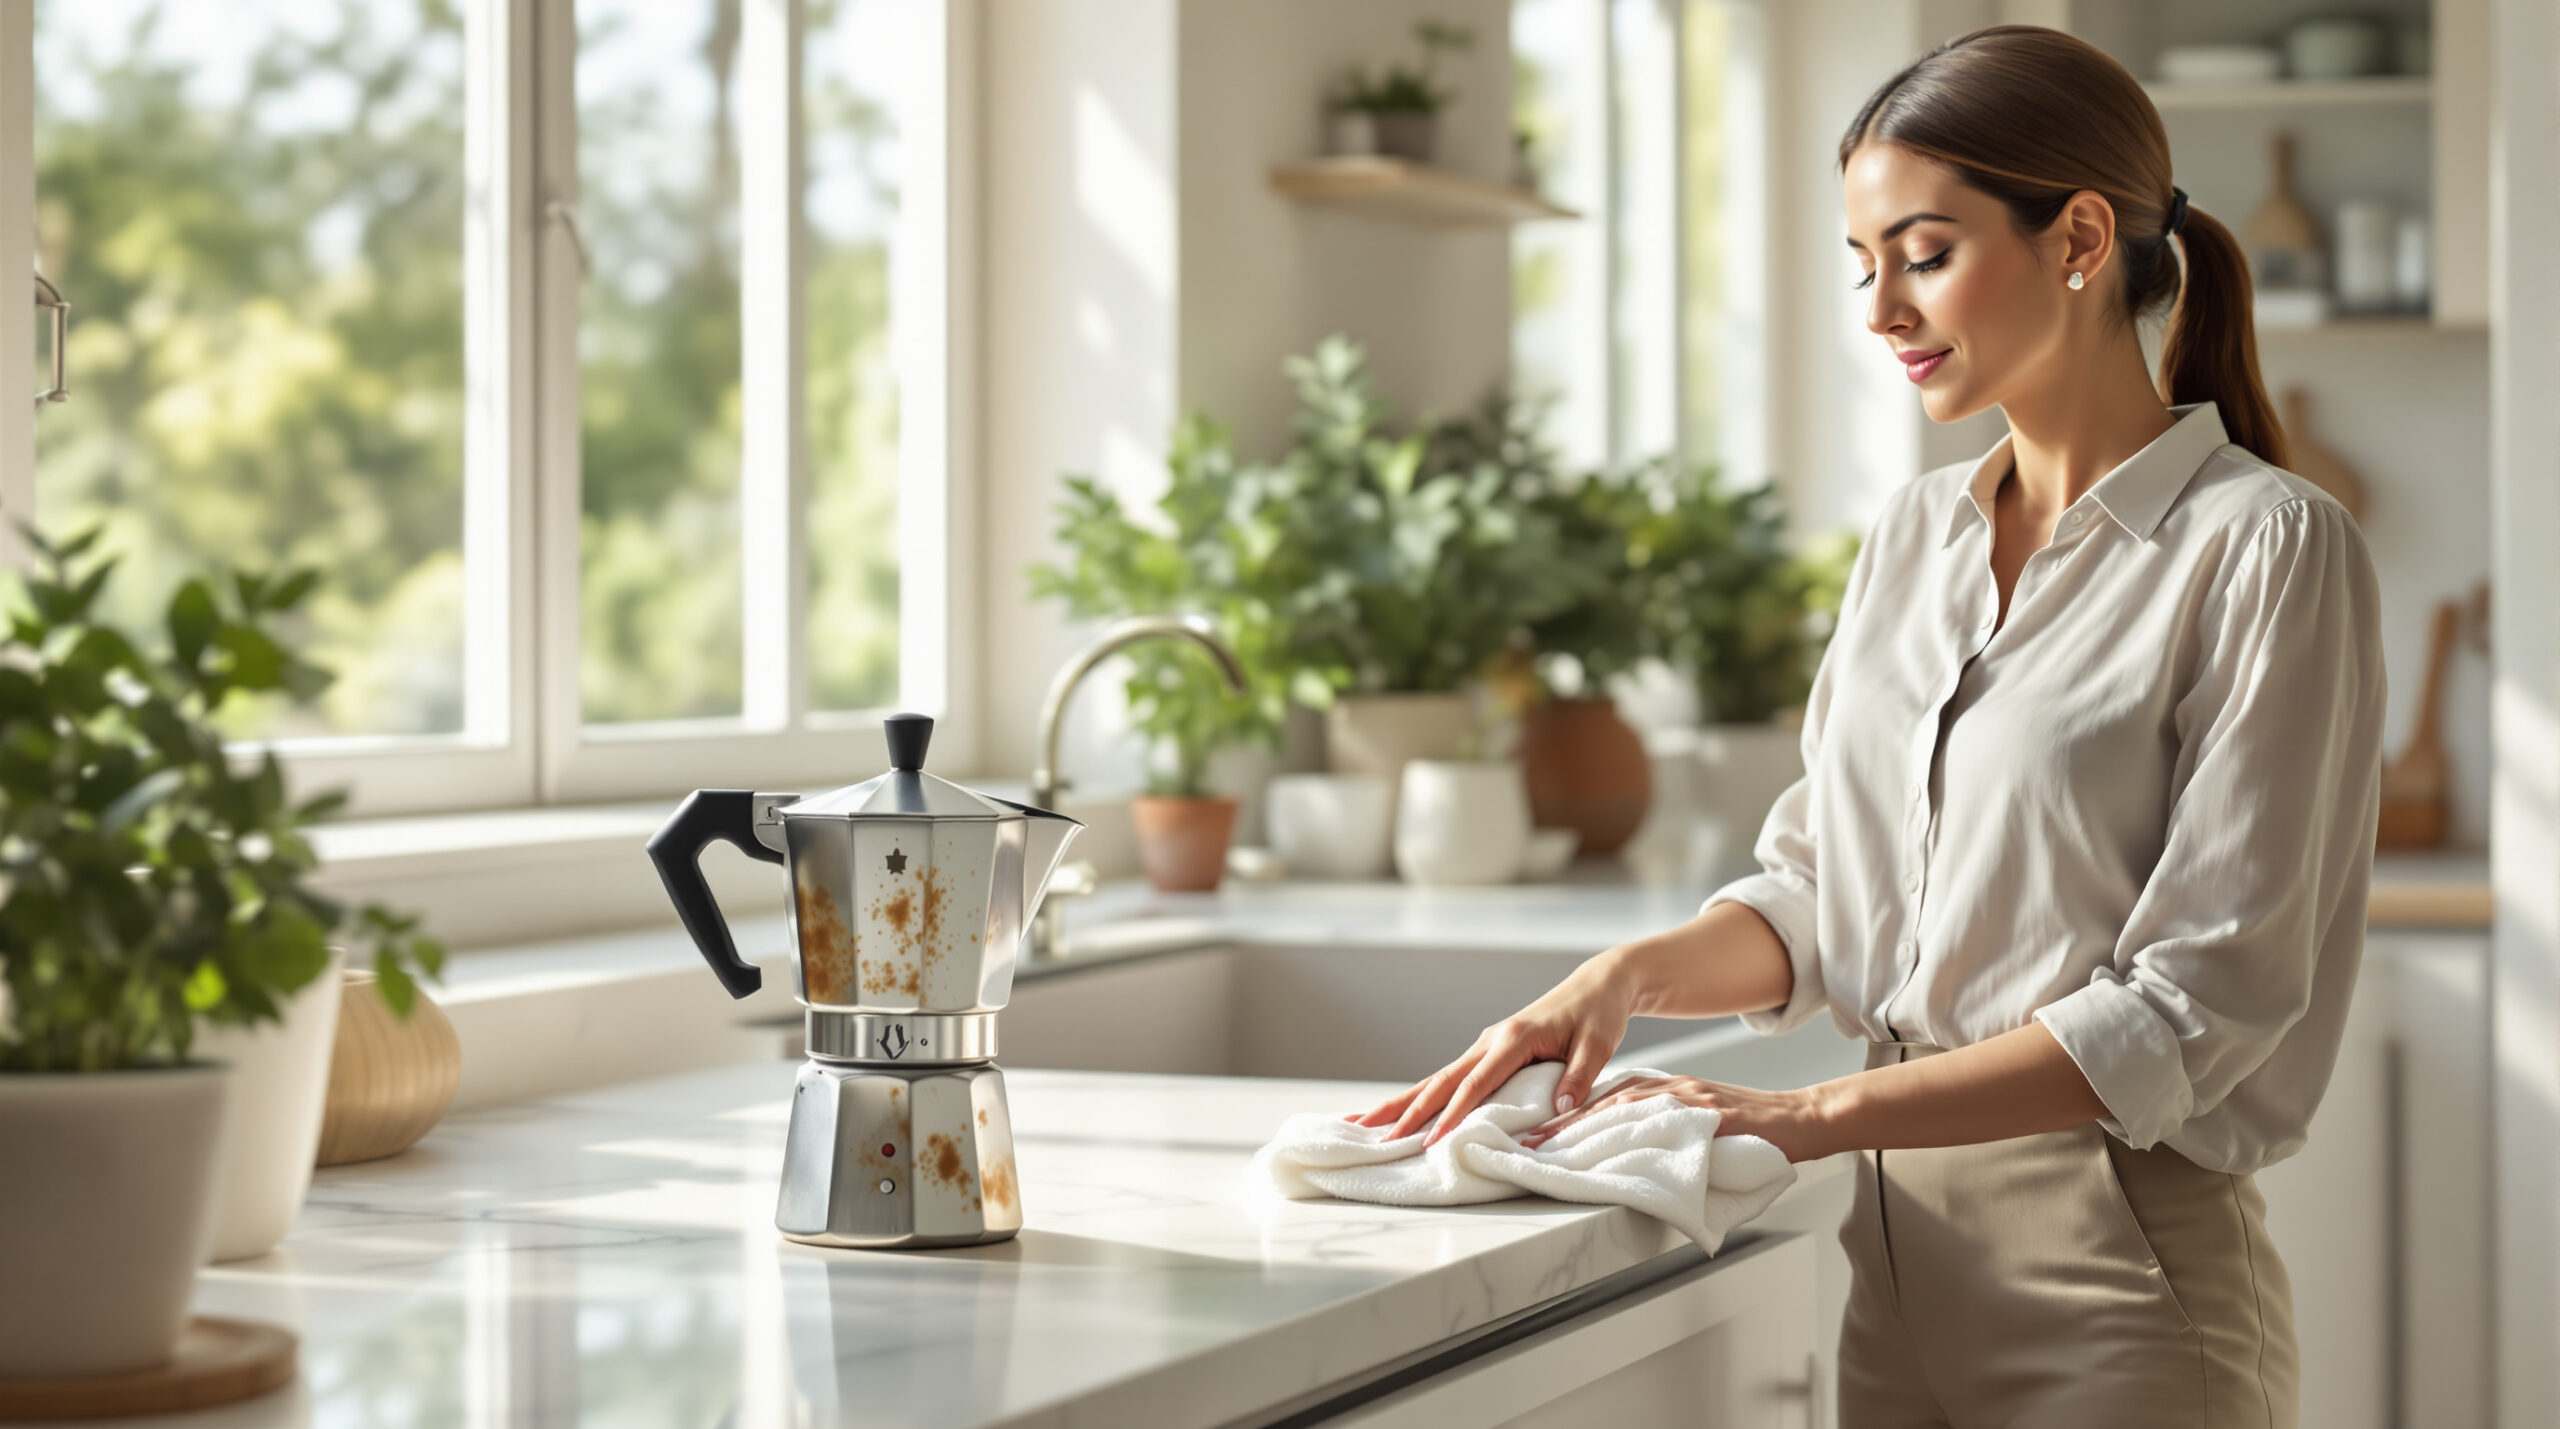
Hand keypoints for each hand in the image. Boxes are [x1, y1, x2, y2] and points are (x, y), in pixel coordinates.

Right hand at [1346, 954, 1637, 1147]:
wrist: (1596, 986)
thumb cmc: (1598, 1016)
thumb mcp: (1598, 1045)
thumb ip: (1580, 1076)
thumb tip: (1561, 1107)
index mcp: (1514, 1039)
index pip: (1476, 1084)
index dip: (1452, 1114)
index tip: (1430, 1140)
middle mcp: (1491, 1040)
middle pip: (1441, 1080)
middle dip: (1406, 1109)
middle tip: (1371, 1133)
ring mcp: (1485, 1045)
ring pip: (1437, 1079)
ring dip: (1403, 1102)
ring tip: (1365, 1122)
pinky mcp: (1487, 1052)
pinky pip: (1450, 1078)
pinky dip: (1424, 1096)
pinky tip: (1404, 1112)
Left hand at [1514, 1073, 1837, 1162]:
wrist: (1805, 1119)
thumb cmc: (1758, 1133)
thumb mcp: (1706, 1130)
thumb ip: (1671, 1137)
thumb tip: (1634, 1163)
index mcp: (1670, 1092)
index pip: (1611, 1099)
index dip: (1573, 1114)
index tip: (1538, 1131)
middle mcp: (1674, 1090)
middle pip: (1608, 1101)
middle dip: (1565, 1121)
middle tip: (1528, 1141)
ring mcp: (1691, 1100)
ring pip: (1626, 1109)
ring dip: (1585, 1127)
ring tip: (1550, 1148)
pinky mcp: (1711, 1115)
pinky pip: (1666, 1123)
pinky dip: (1633, 1132)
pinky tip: (1607, 1145)